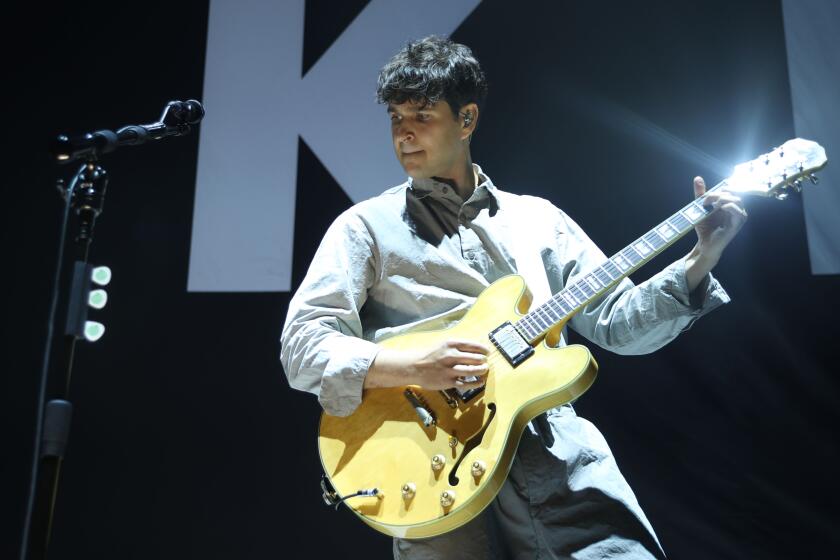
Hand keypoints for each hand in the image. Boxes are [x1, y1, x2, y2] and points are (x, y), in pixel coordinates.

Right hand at [365, 339, 489, 389]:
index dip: (483, 349)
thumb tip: (475, 348)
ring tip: (484, 369)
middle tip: (485, 361)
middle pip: (475, 358)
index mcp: (450, 344)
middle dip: (483, 360)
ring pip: (472, 370)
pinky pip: (466, 383)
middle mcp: (451, 356)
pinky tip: (480, 382)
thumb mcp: (442, 344)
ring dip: (482, 370)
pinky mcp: (448, 382)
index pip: (472, 345)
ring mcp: (450, 369)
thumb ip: (457, 346)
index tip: (487, 352)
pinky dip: (476, 383)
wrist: (413, 367)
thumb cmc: (429, 354)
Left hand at [692, 176, 747, 258]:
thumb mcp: (700, 208)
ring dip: (722, 199)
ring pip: (736, 200)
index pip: (729, 189)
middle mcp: (737, 209)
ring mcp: (738, 217)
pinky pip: (738, 212)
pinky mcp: (737, 225)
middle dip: (717, 194)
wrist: (704, 245)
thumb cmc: (704, 228)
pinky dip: (728, 207)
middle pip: (732, 193)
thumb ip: (700, 194)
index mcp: (730, 204)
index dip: (717, 190)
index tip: (704, 197)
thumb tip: (698, 178)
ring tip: (710, 206)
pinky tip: (719, 209)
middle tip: (704, 202)